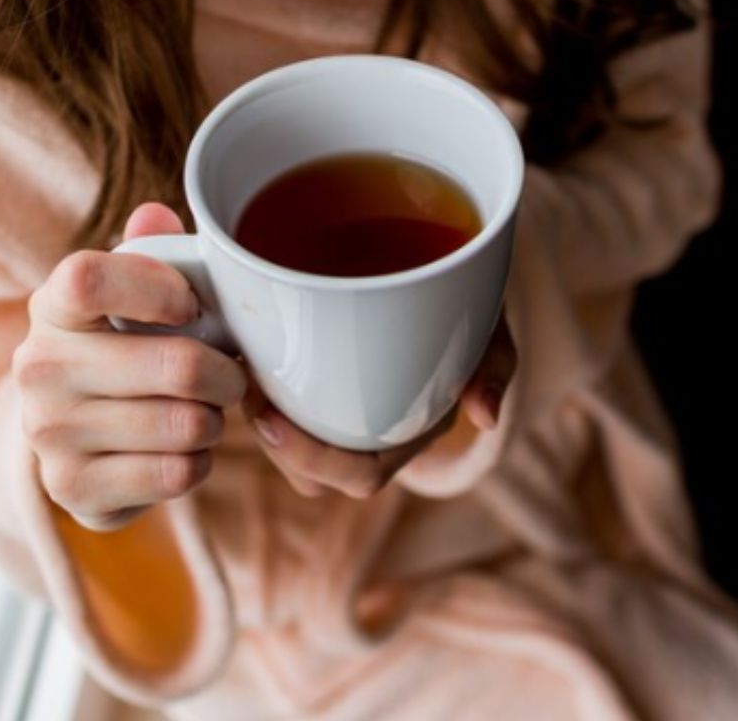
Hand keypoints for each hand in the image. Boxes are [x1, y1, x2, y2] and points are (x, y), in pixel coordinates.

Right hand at [13, 203, 246, 530]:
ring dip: (214, 421)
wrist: (76, 440)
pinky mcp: (72, 488)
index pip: (88, 278)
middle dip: (227, 373)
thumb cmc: (122, 350)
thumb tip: (155, 215)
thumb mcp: (131, 296)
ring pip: (186, 424)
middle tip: (231, 376)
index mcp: (52, 307)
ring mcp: (49, 433)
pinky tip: (183, 451)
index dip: (157, 288)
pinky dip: (198, 463)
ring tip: (203, 412)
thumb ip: (150, 251)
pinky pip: (177, 474)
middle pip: (177, 364)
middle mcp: (38, 368)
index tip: (192, 306)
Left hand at [241, 319, 516, 497]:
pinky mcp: (312, 379)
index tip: (271, 418)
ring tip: (242, 368)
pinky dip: (256, 386)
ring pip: (287, 445)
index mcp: (410, 431)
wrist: (442, 261)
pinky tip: (242, 347)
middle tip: (248, 390)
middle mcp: (372, 430)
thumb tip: (485, 418)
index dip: (313, 460)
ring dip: (259, 417)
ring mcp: (341, 409)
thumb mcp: (489, 326)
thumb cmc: (466, 301)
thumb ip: (495, 366)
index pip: (360, 475)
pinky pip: (278, 402)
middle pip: (311, 474)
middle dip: (274, 445)